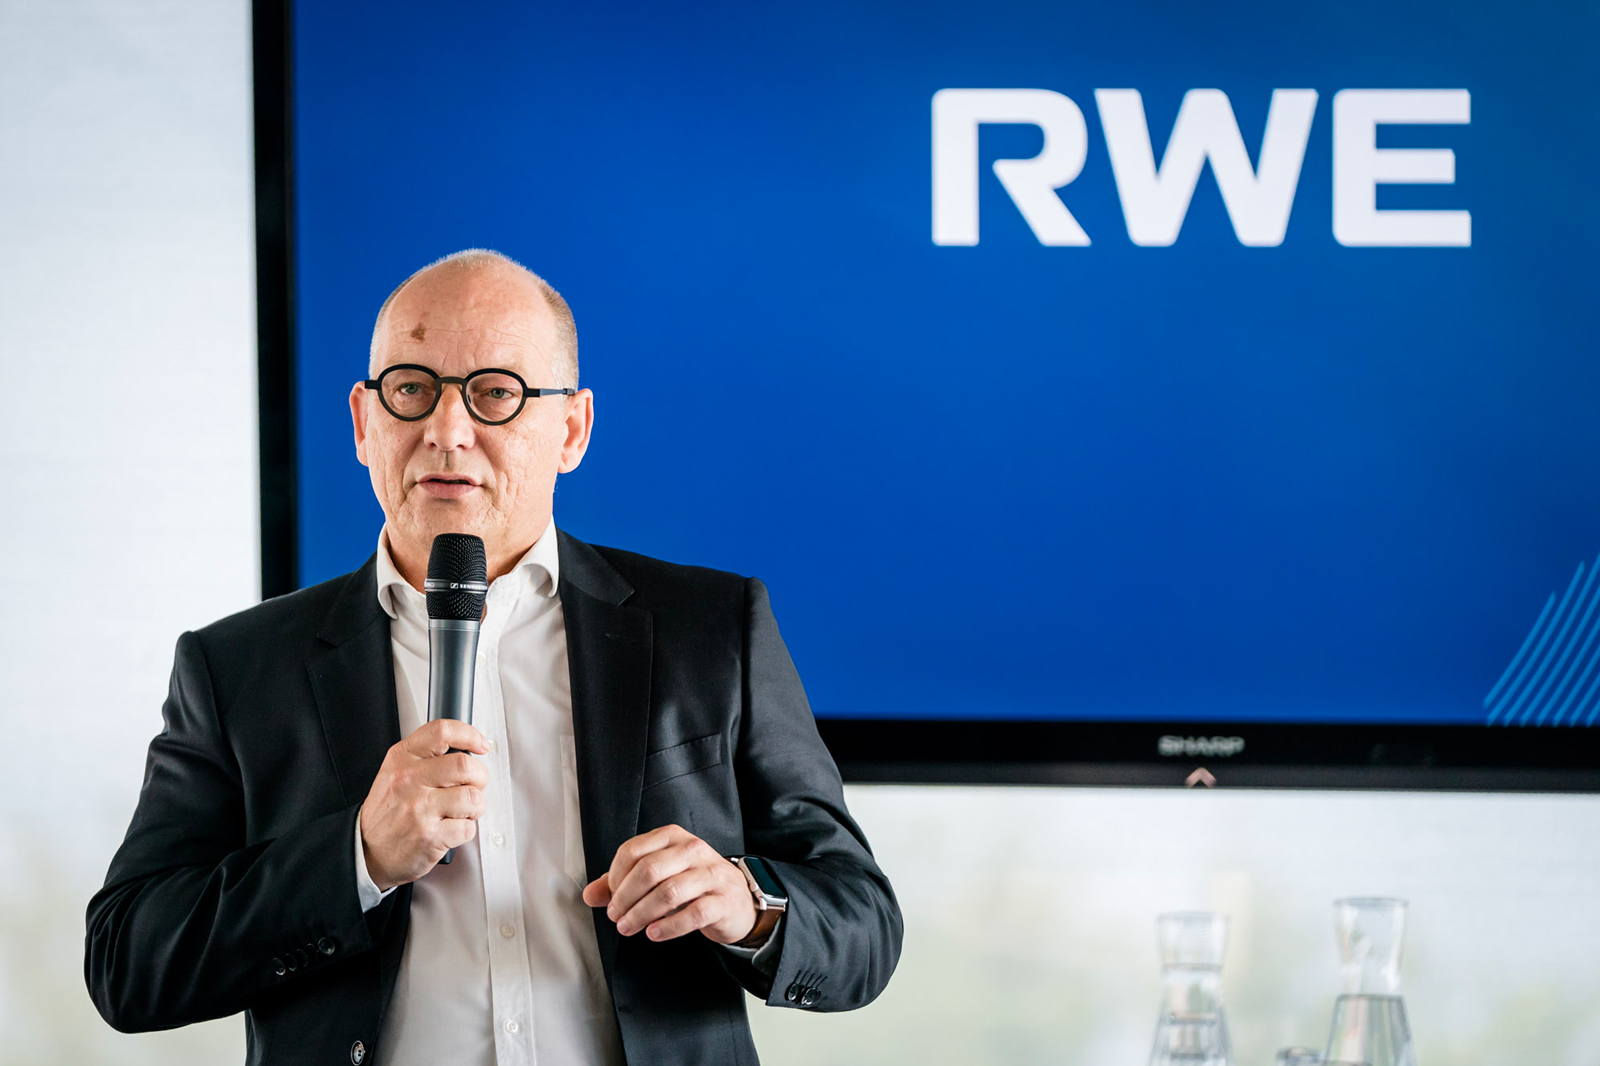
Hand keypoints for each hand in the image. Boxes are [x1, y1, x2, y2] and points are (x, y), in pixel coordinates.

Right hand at [359, 719, 489, 889]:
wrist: (365, 851)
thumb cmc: (388, 812)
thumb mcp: (394, 772)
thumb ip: (425, 756)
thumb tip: (468, 747)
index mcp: (401, 759)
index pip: (441, 731)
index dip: (469, 734)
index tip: (481, 745)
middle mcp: (409, 780)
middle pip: (465, 764)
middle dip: (479, 777)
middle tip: (473, 786)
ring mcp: (419, 809)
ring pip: (473, 797)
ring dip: (476, 806)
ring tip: (461, 811)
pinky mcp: (429, 836)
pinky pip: (468, 828)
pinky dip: (466, 830)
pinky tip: (451, 829)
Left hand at [581, 824, 769, 945]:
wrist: (736, 900)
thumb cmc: (691, 884)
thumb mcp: (657, 876)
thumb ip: (622, 883)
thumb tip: (589, 895)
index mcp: (672, 836)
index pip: (632, 851)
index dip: (615, 877)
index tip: (611, 898)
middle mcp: (693, 849)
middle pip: (649, 870)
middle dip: (625, 897)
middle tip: (616, 917)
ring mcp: (710, 874)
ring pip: (669, 891)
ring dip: (642, 914)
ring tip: (629, 928)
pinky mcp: (723, 900)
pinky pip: (693, 913)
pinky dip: (668, 926)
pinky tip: (654, 933)